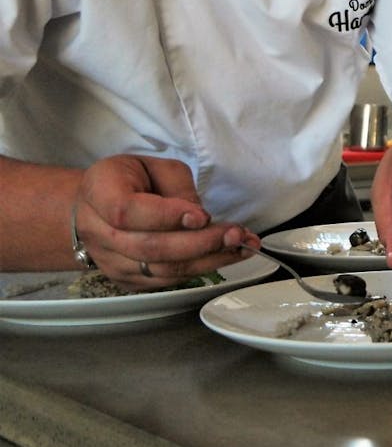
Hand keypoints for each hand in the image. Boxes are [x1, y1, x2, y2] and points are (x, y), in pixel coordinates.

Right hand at [72, 155, 255, 290]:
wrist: (94, 207)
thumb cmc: (129, 180)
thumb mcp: (154, 166)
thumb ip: (176, 186)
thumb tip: (200, 217)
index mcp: (100, 192)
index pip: (127, 212)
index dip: (167, 216)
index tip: (202, 216)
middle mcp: (97, 231)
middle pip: (149, 247)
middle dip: (200, 243)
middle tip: (236, 234)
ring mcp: (110, 261)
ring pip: (162, 270)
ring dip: (208, 260)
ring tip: (242, 246)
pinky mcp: (127, 280)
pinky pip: (166, 280)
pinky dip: (200, 269)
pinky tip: (226, 255)